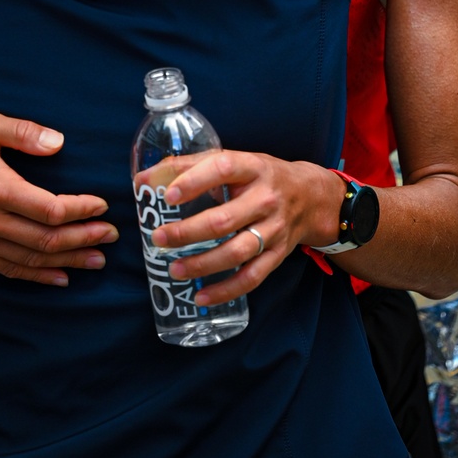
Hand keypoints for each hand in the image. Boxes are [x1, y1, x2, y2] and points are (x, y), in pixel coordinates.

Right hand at [0, 109, 117, 285]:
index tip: (102, 205)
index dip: (81, 211)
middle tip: (110, 236)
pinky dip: (36, 275)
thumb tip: (59, 143)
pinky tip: (60, 277)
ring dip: (67, 262)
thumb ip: (24, 133)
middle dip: (84, 239)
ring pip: (31, 259)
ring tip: (97, 260)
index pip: (50, 210)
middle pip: (46, 240)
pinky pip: (8, 268)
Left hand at [143, 150, 345, 305]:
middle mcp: (266, 198)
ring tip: (173, 269)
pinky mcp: (278, 254)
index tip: (167, 195)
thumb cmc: (261, 176)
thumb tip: (145, 179)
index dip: (194, 182)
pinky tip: (201, 297)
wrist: (312, 196)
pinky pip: (252, 277)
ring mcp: (274, 229)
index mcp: (252, 167)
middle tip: (158, 238)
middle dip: (187, 232)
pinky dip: (226, 291)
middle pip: (224, 219)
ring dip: (202, 264)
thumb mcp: (236, 160)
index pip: (222, 169)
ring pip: (236, 252)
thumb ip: (192, 165)